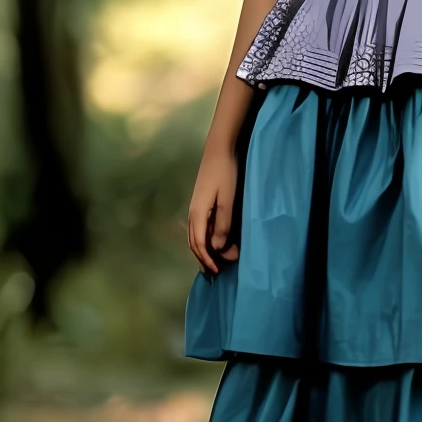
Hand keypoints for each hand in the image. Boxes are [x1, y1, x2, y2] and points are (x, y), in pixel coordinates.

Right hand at [187, 147, 240, 275]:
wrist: (219, 150)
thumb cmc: (226, 174)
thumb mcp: (228, 200)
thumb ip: (223, 224)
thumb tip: (216, 247)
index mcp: (198, 214)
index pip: (199, 244)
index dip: (207, 260)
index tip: (216, 271)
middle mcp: (193, 212)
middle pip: (194, 242)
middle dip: (204, 258)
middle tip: (216, 271)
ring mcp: (196, 207)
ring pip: (196, 235)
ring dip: (204, 250)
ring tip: (214, 261)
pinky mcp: (201, 202)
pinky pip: (199, 227)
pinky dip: (205, 239)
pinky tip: (213, 241)